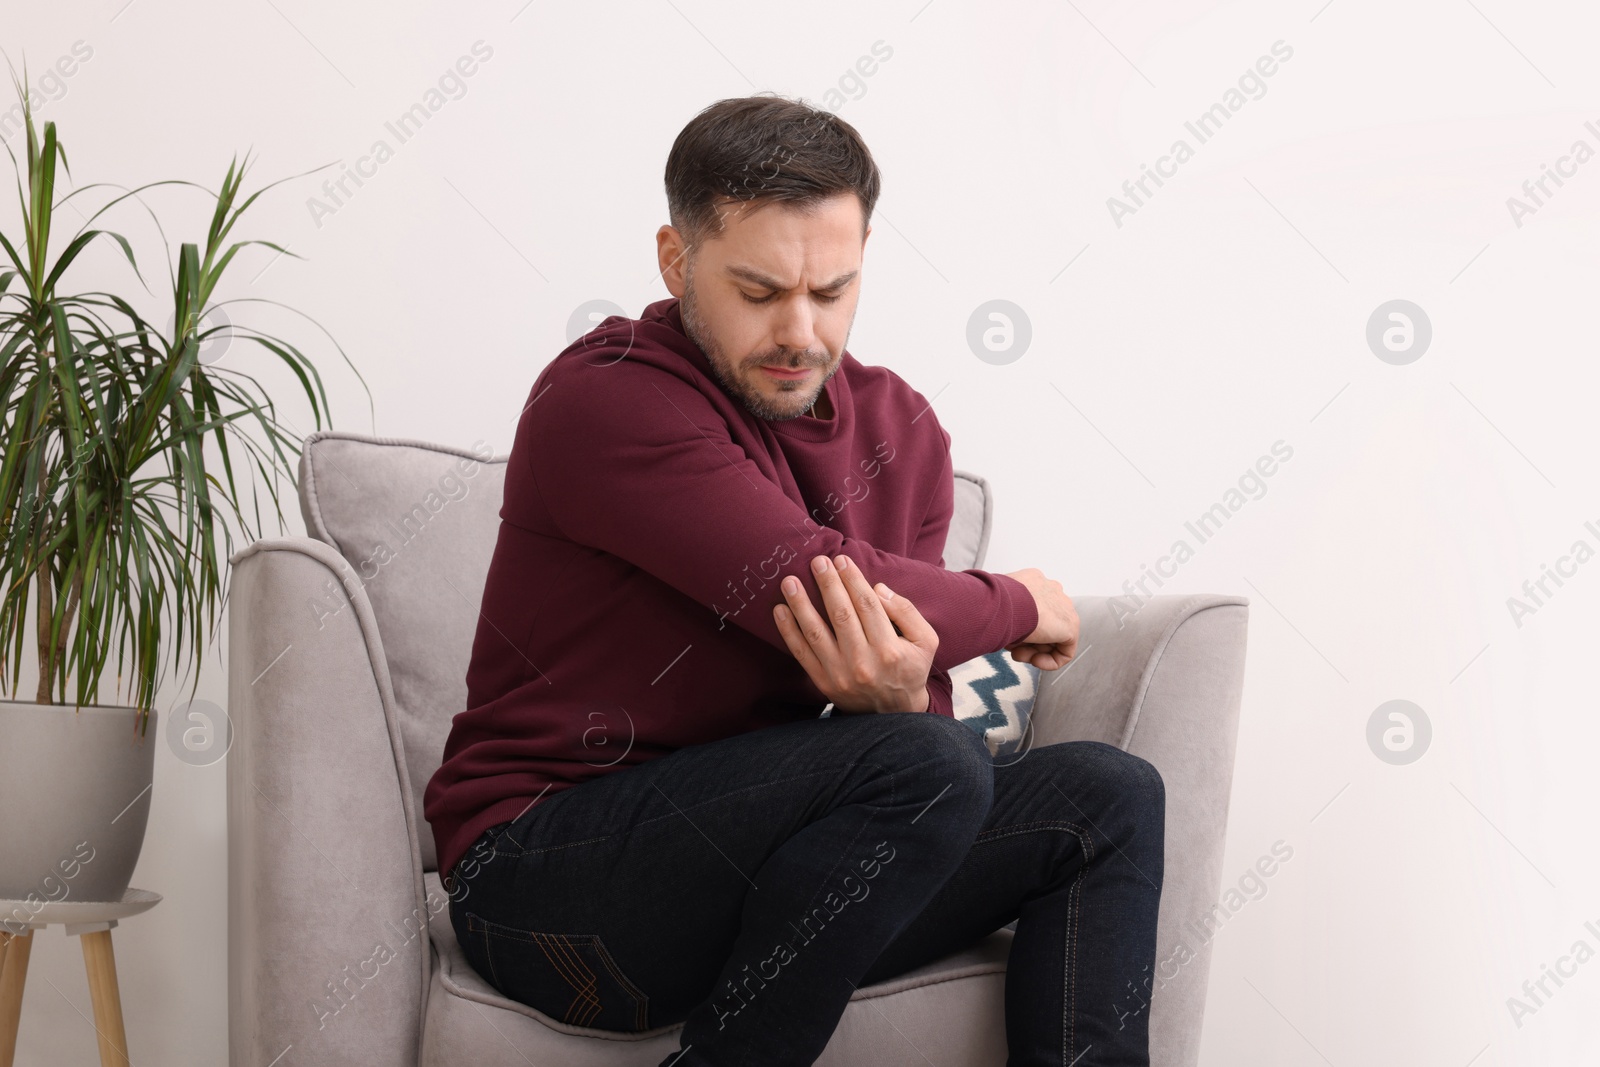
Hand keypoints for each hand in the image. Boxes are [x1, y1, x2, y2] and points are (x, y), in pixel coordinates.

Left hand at [773, 553, 939, 713]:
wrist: (894, 714)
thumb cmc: (910, 669)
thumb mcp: (925, 641)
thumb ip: (907, 611)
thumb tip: (877, 588)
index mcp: (890, 650)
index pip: (868, 606)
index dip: (853, 580)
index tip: (841, 560)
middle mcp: (863, 663)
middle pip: (841, 615)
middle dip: (827, 585)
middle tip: (817, 561)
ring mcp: (840, 675)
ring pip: (816, 632)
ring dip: (801, 604)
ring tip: (790, 581)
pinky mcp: (823, 683)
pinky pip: (802, 654)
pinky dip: (788, 631)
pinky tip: (780, 610)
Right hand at [1002, 567, 1078, 669]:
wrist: (1004, 604)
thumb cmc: (992, 601)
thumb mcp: (996, 602)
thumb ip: (1005, 610)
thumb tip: (999, 623)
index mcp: (1034, 581)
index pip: (1032, 608)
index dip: (1019, 627)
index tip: (1007, 635)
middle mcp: (1052, 591)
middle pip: (1043, 624)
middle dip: (1026, 641)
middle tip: (1011, 649)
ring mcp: (1064, 607)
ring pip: (1052, 638)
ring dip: (1032, 651)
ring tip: (1017, 655)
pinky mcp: (1071, 626)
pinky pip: (1064, 650)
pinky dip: (1049, 661)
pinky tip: (1033, 661)